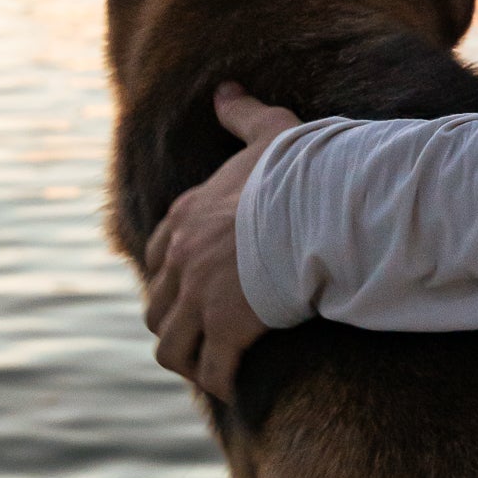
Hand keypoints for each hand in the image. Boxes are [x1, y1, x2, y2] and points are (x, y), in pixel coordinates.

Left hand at [142, 85, 299, 402]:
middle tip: (202, 335)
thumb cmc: (300, 170)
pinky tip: (235, 387)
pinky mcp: (226, 329)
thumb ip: (242, 114)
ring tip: (210, 368)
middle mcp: (184, 258)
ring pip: (170, 344)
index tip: (191, 290)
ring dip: (189, 358)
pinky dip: (220, 382)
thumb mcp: (268, 133)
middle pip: (157, 304)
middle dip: (176, 322)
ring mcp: (200, 297)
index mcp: (188, 215)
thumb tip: (226, 90)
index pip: (159, 253)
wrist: (319, 209)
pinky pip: (211, 370)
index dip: (171, 276)